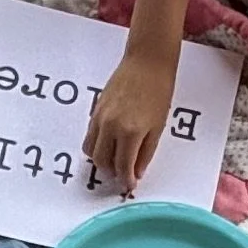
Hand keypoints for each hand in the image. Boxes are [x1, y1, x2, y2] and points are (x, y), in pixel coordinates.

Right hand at [85, 46, 175, 195]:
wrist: (146, 62)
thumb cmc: (158, 90)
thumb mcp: (158, 126)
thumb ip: (146, 152)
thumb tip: (137, 172)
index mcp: (130, 132)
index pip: (122, 166)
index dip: (126, 179)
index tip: (130, 185)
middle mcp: (111, 126)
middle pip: (102, 162)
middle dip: (112, 173)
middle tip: (123, 175)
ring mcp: (100, 117)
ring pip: (91, 150)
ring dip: (101, 161)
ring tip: (114, 161)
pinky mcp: (95, 109)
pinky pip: (89, 135)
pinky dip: (96, 145)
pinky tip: (109, 144)